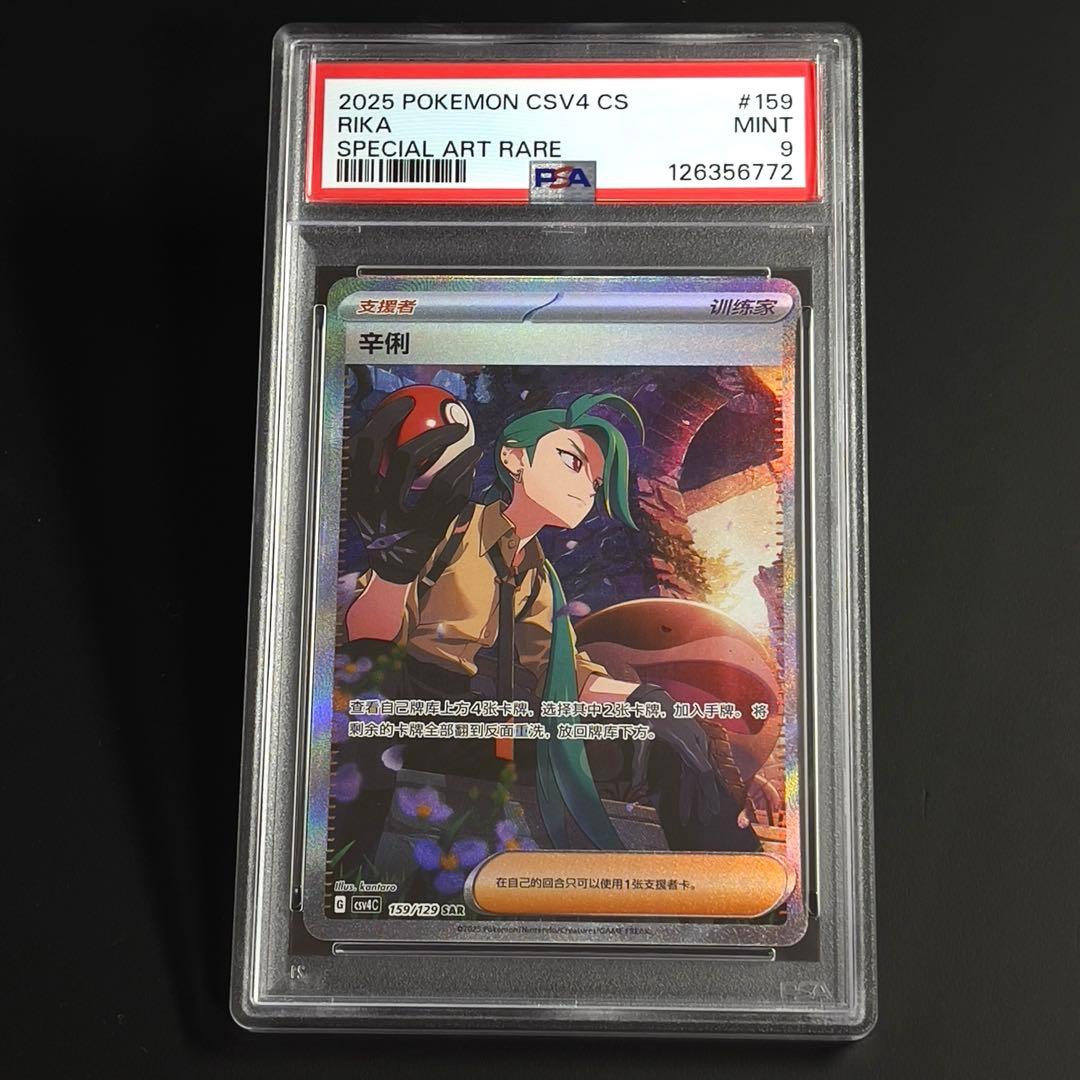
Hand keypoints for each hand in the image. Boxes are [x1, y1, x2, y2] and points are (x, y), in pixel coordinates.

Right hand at [348, 396, 483, 584]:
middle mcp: (379, 509)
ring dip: (461, 459)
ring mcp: (406, 525)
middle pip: (406, 460)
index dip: (386, 420)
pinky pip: (454, 502)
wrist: (390, 572)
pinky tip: (473, 468)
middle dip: (433, 435)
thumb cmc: (381, 525)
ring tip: (473, 445)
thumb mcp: (367, 499)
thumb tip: (393, 419)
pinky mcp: (429, 537)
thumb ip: (374, 467)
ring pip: (439, 483)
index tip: (406, 404)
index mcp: (358, 494)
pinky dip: (465, 481)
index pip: (366, 447)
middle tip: (453, 424)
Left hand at [627, 683, 721, 824]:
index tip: (709, 806)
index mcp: (686, 740)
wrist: (652, 696)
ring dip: (701, 793)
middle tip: (707, 818)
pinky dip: (696, 782)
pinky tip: (697, 796)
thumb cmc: (648, 715)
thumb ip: (640, 762)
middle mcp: (697, 741)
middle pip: (705, 774)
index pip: (702, 769)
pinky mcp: (694, 741)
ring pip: (701, 771)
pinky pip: (697, 765)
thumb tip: (636, 786)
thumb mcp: (641, 737)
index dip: (706, 790)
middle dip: (706, 797)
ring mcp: (697, 740)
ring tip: (702, 813)